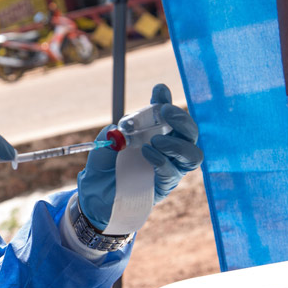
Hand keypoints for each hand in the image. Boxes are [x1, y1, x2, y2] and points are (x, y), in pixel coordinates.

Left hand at [78, 84, 201, 230]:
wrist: (95, 198)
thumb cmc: (102, 169)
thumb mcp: (101, 148)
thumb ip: (111, 136)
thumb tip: (120, 130)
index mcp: (152, 132)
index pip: (165, 113)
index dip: (165, 100)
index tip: (159, 90)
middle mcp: (167, 148)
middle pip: (189, 132)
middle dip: (182, 118)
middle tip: (166, 112)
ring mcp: (170, 167)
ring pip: (192, 154)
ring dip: (177, 143)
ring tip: (156, 140)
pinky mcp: (166, 185)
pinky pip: (174, 172)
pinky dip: (162, 160)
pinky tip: (148, 153)